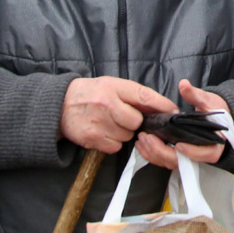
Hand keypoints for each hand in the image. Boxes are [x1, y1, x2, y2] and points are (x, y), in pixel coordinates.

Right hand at [59, 76, 176, 153]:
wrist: (60, 104)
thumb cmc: (92, 93)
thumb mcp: (112, 85)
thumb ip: (134, 95)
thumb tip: (161, 107)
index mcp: (113, 87)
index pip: (144, 97)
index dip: (161, 105)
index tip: (173, 111)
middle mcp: (106, 104)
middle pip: (136, 122)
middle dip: (135, 122)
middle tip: (123, 117)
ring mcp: (98, 122)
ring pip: (126, 136)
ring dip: (123, 133)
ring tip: (110, 123)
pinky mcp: (91, 138)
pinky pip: (114, 147)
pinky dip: (112, 142)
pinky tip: (103, 132)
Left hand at [135, 79, 230, 169]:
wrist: (216, 117)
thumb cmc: (215, 111)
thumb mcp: (207, 101)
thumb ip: (195, 95)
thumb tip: (184, 85)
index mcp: (214, 144)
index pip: (205, 153)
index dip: (192, 152)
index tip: (178, 145)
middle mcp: (202, 154)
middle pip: (181, 161)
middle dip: (162, 151)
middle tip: (148, 138)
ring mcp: (188, 157)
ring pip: (170, 162)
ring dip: (154, 154)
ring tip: (142, 139)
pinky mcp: (178, 156)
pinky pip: (164, 160)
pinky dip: (152, 154)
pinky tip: (142, 144)